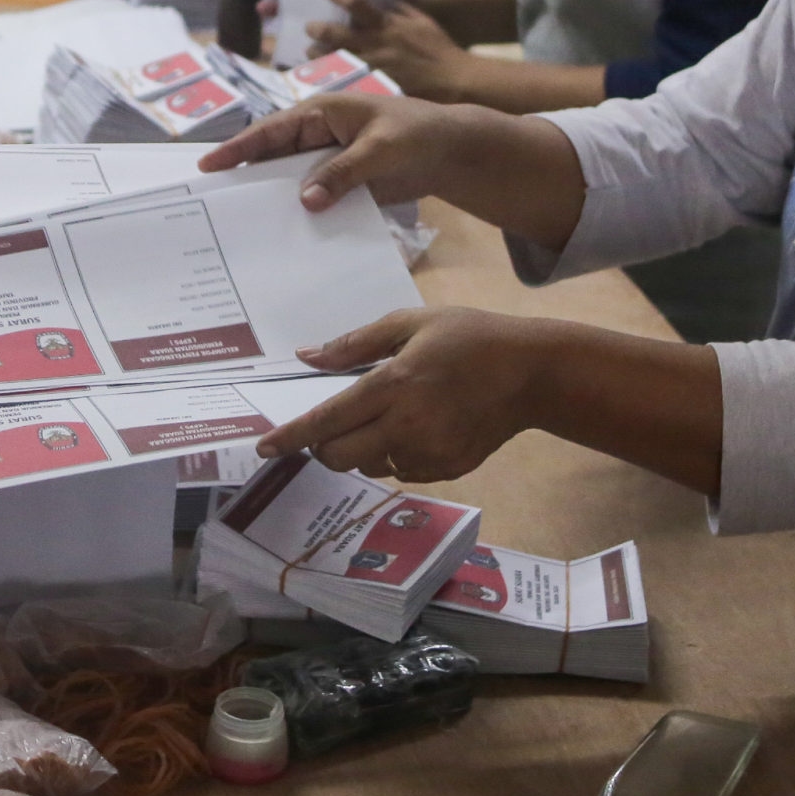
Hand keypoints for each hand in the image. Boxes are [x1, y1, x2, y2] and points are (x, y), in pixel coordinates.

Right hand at [195, 90, 479, 207]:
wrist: (451, 152)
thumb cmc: (417, 133)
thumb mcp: (380, 150)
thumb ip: (343, 172)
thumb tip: (306, 201)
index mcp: (320, 113)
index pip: (270, 130)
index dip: (238, 148)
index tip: (208, 166)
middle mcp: (316, 136)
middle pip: (272, 158)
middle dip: (246, 178)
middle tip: (214, 206)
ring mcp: (326, 161)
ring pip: (289, 181)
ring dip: (273, 200)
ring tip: (243, 227)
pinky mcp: (340, 184)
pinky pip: (312, 199)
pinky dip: (300, 214)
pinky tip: (287, 237)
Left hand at [258, 305, 548, 480]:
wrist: (532, 373)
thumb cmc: (469, 338)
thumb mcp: (411, 323)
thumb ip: (354, 344)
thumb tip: (306, 357)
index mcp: (393, 385)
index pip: (326, 421)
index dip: (290, 437)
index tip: (263, 447)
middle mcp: (407, 426)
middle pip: (338, 456)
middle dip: (323, 446)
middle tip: (335, 423)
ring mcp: (430, 453)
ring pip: (369, 466)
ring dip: (363, 448)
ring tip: (391, 415)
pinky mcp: (448, 469)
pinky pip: (402, 472)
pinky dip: (396, 455)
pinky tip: (419, 427)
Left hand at [317, 0, 474, 98]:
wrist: (456, 81)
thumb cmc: (438, 49)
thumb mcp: (421, 21)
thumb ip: (398, 7)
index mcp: (389, 25)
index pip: (358, 4)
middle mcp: (378, 45)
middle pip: (338, 35)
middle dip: (319, 30)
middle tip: (309, 27)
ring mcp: (375, 69)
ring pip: (336, 61)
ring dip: (318, 56)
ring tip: (309, 53)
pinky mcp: (375, 89)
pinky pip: (347, 83)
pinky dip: (332, 79)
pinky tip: (322, 78)